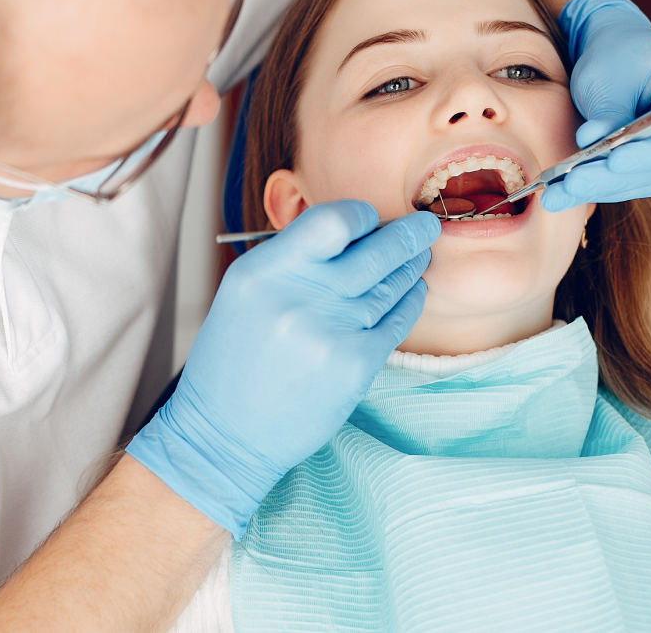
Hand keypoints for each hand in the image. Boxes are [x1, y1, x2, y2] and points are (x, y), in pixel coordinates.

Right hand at [126, 201, 437, 537]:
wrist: (225, 435)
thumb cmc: (234, 361)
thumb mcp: (245, 294)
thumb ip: (292, 261)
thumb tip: (351, 232)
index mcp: (263, 271)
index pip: (330, 220)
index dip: (360, 215)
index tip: (370, 220)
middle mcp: (298, 296)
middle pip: (374, 250)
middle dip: (408, 234)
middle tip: (425, 226)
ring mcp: (330, 331)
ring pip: (391, 284)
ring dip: (411, 266)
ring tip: (420, 256)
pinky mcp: (354, 365)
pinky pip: (396, 321)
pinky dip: (410, 302)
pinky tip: (414, 291)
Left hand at [542, 0, 650, 211]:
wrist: (621, 57)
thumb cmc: (618, 53)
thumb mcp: (609, 70)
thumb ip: (606, 108)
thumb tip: (590, 141)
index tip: (614, 161)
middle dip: (618, 177)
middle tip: (572, 184)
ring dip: (606, 188)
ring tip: (559, 192)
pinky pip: (642, 183)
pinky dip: (605, 188)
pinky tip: (568, 193)